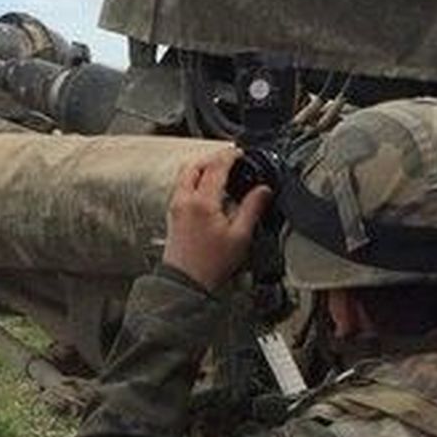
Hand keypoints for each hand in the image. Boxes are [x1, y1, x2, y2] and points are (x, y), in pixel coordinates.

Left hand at [161, 149, 273, 292]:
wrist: (185, 283)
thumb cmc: (210, 264)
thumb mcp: (240, 236)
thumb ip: (252, 208)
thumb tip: (263, 190)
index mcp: (202, 201)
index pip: (215, 166)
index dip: (229, 155)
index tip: (239, 153)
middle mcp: (184, 200)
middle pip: (195, 165)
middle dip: (212, 158)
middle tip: (229, 159)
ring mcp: (176, 207)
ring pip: (185, 175)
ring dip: (202, 168)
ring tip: (219, 172)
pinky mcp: (173, 215)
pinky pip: (182, 187)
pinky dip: (194, 180)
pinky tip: (208, 190)